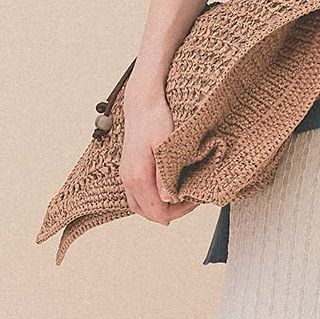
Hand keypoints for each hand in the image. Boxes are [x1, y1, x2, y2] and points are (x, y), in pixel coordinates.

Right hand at [119, 87, 200, 225]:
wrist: (142, 105)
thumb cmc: (157, 121)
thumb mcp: (166, 148)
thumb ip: (165, 176)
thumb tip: (168, 199)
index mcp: (138, 177)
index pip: (158, 211)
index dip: (179, 211)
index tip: (194, 199)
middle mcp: (128, 180)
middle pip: (149, 213)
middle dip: (171, 212)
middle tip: (191, 200)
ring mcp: (125, 176)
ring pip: (140, 207)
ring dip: (159, 208)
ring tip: (180, 197)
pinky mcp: (126, 171)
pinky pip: (136, 196)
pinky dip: (150, 200)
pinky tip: (166, 190)